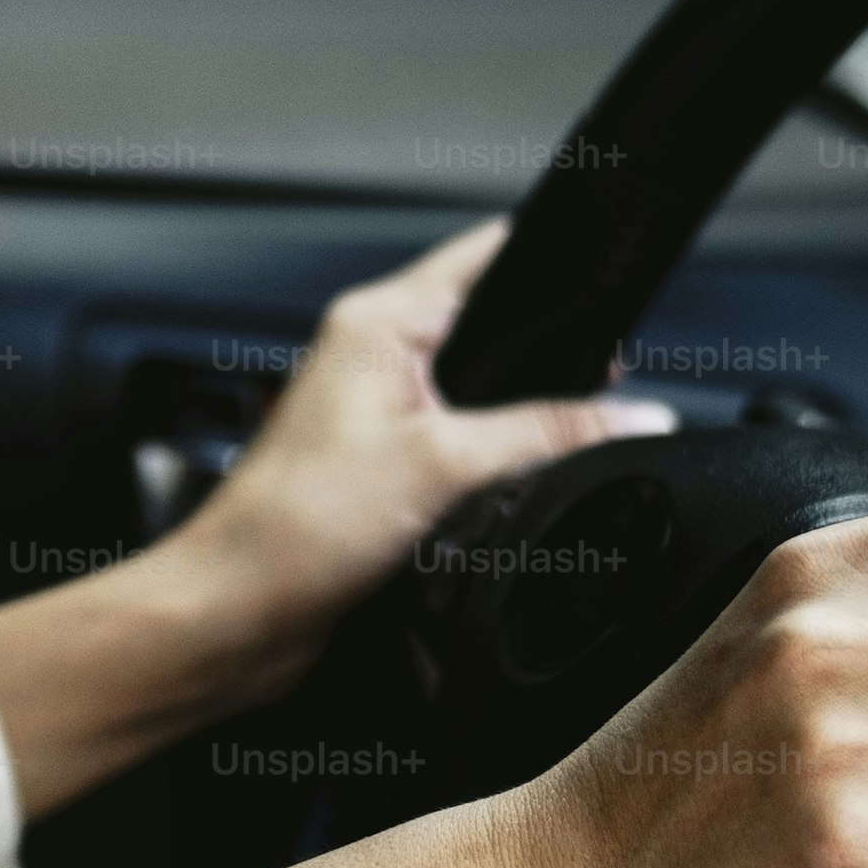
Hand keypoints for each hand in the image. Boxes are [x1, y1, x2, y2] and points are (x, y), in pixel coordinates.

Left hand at [0, 219, 666, 816]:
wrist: (234, 610)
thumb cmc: (292, 527)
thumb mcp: (443, 463)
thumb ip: (546, 432)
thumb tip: (633, 413)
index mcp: (376, 321)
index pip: (481, 258)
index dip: (548, 259)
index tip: (609, 269)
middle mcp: (369, 355)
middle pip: (488, 325)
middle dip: (547, 349)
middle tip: (605, 378)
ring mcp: (372, 411)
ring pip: (475, 389)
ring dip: (517, 410)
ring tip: (559, 432)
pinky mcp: (377, 467)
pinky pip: (456, 443)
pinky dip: (489, 456)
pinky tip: (513, 479)